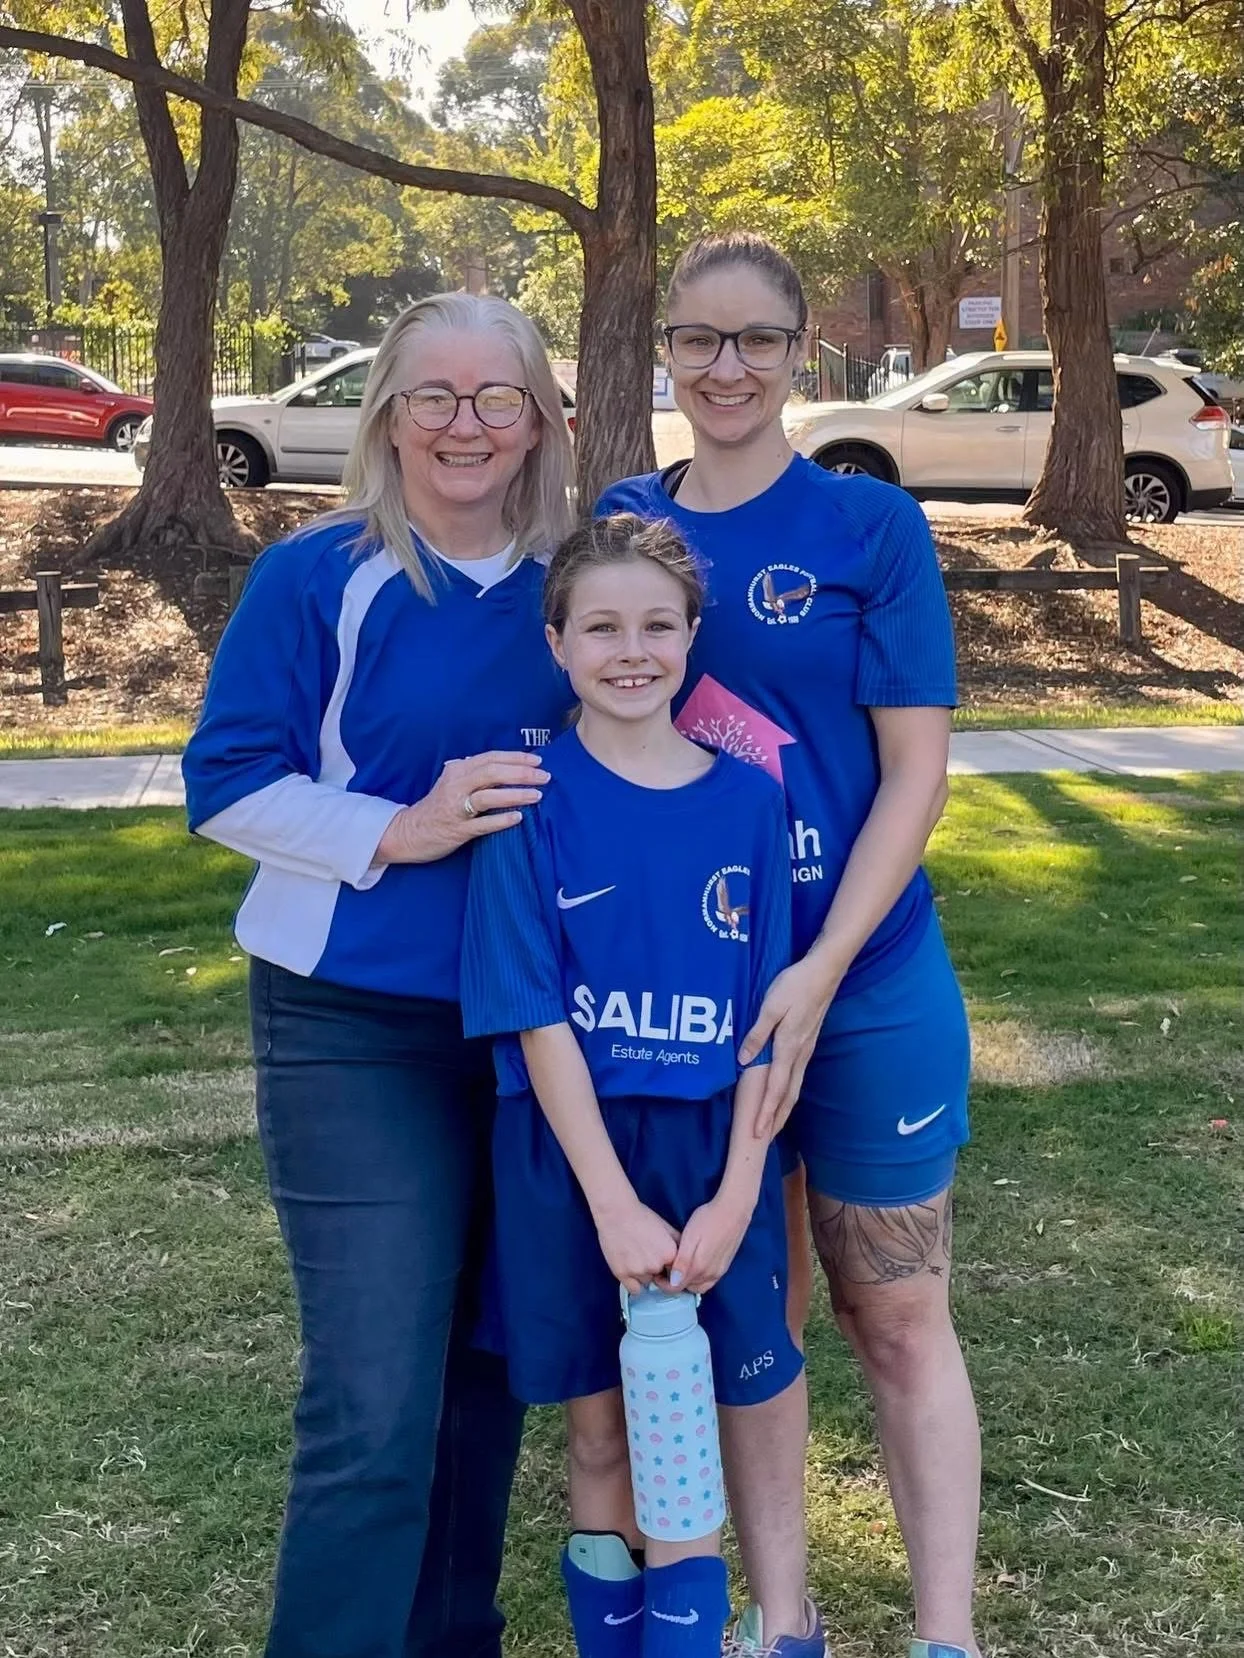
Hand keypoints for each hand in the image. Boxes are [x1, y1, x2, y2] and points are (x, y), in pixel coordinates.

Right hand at [377, 751, 548, 864]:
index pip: (490, 758)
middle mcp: (456, 786)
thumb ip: (475, 773)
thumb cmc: (437, 807)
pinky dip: (500, 820)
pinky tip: (518, 818)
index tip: (538, 761)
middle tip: (545, 777)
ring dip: (515, 794)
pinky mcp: (456, 830)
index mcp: (457, 771)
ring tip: (537, 795)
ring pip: (488, 797)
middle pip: (492, 773)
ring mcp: (455, 808)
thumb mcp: (453, 783)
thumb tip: (508, 766)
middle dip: (521, 774)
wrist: (408, 832)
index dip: (516, 758)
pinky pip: (482, 824)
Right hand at [596, 1200, 680, 1295]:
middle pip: (660, 1277)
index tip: (661, 1260)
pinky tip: (630, 1268)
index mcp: (670, 1254)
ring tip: (635, 1257)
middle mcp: (656, 1265)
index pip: (675, 1271)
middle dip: (655, 1269)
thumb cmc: (641, 1216)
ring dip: (643, 1275)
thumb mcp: (666, 1227)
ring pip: (646, 1282)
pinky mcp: (622, 1274)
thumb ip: (678, 1244)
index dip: (668, 1266)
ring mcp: (638, 1271)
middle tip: (645, 1254)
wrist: (616, 1212)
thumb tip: (686, 1258)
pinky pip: (634, 1289)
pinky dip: (633, 1283)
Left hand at [668, 1197, 752, 1295]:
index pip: (677, 1287)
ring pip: (700, 1285)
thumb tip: (674, 1283)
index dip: (664, 1284)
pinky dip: (700, 1278)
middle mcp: (711, 1275)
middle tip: (667, 1269)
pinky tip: (696, 1264)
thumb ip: (682, 1263)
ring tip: (681, 1267)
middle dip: (676, 1283)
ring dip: (689, 1281)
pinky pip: (710, 1280)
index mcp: (699, 1268)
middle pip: (688, 1288)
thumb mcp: (690, 1238)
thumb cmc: (708, 1220)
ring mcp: (720, 1271)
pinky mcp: (725, 1265)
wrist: (733, 1210)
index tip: (657, 1273)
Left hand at [738, 955, 844, 1139]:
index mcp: (789, 1048)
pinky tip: (784, 1094)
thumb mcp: (771, 1006)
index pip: (776, 1089)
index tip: (758, 1134)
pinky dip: (789, 1092)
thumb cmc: (795, 986)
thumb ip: (758, 1034)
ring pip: (795, 1087)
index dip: (766, 1113)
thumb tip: (745, 1060)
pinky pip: (797, 1076)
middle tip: (764, 1139)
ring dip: (784, 1108)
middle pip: (788, 1096)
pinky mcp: (808, 1043)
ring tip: (773, 1124)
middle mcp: (800, 1054)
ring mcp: (806, 1050)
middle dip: (776, 1119)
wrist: (824, 972)